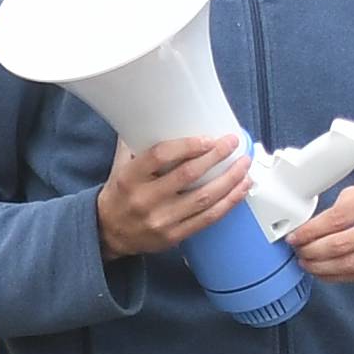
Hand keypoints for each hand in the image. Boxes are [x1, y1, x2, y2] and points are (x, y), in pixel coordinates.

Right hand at [96, 130, 246, 258]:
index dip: (187, 146)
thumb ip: (135, 145)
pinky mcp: (175, 235)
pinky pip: (208, 218)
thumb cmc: (118, 195)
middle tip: (232, 143)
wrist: (109, 233)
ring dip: (230, 180)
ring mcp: (162, 220)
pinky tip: (241, 189)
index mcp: (129, 178)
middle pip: (188, 175)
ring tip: (244, 165)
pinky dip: (229, 202)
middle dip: (215, 157)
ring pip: (204, 198)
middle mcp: (145, 199)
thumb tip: (153, 118)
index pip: (159, 156)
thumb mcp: (119, 167)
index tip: (207, 138)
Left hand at [284, 176, 353, 283]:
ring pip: (350, 265)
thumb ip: (345, 204)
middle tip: (298, 251)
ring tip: (306, 263)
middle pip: (341, 246)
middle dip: (312, 252)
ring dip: (321, 268)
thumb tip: (315, 223)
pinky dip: (338, 276)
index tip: (295, 236)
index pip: (337, 219)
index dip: (310, 231)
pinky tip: (325, 272)